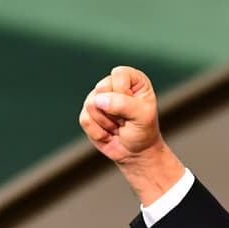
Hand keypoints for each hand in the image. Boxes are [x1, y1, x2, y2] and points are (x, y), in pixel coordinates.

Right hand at [79, 65, 184, 204]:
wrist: (135, 152)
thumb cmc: (143, 131)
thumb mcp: (142, 117)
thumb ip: (123, 104)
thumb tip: (98, 100)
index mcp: (131, 78)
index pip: (118, 74)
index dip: (124, 93)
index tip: (135, 107)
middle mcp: (113, 84)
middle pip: (101, 88)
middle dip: (114, 110)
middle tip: (125, 119)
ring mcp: (98, 98)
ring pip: (91, 104)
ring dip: (107, 122)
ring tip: (118, 126)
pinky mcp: (87, 113)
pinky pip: (85, 119)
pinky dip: (99, 132)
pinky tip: (108, 132)